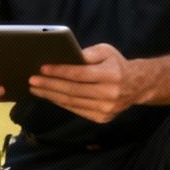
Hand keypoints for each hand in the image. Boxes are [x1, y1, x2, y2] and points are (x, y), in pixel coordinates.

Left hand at [29, 43, 143, 124]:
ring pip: (72, 103)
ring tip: (36, 89)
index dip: (59, 72)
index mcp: (110, 75)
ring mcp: (106, 109)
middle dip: (49, 85)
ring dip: (51, 96)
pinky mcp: (102, 118)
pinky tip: (50, 96)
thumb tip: (67, 56)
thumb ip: (88, 53)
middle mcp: (109, 94)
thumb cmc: (116, 64)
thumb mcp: (106, 51)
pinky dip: (61, 103)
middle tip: (32, 80)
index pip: (79, 74)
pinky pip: (76, 110)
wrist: (137, 86)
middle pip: (72, 90)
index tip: (42, 68)